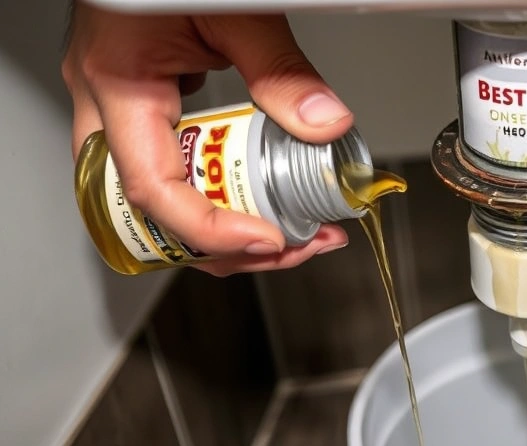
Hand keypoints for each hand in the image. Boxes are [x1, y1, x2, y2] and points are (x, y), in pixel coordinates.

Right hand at [63, 3, 352, 275]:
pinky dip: (208, 200)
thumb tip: (326, 124)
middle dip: (220, 246)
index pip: (154, 189)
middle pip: (148, 216)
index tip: (269, 239)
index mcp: (120, 83)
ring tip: (284, 233)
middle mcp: (105, 104)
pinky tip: (253, 200)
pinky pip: (161, 174)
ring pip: (150, 206)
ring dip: (216, 231)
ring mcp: (116, 107)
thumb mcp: (236, 11)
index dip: (212, 229)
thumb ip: (281, 69)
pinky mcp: (136, 104)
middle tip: (289, 246)